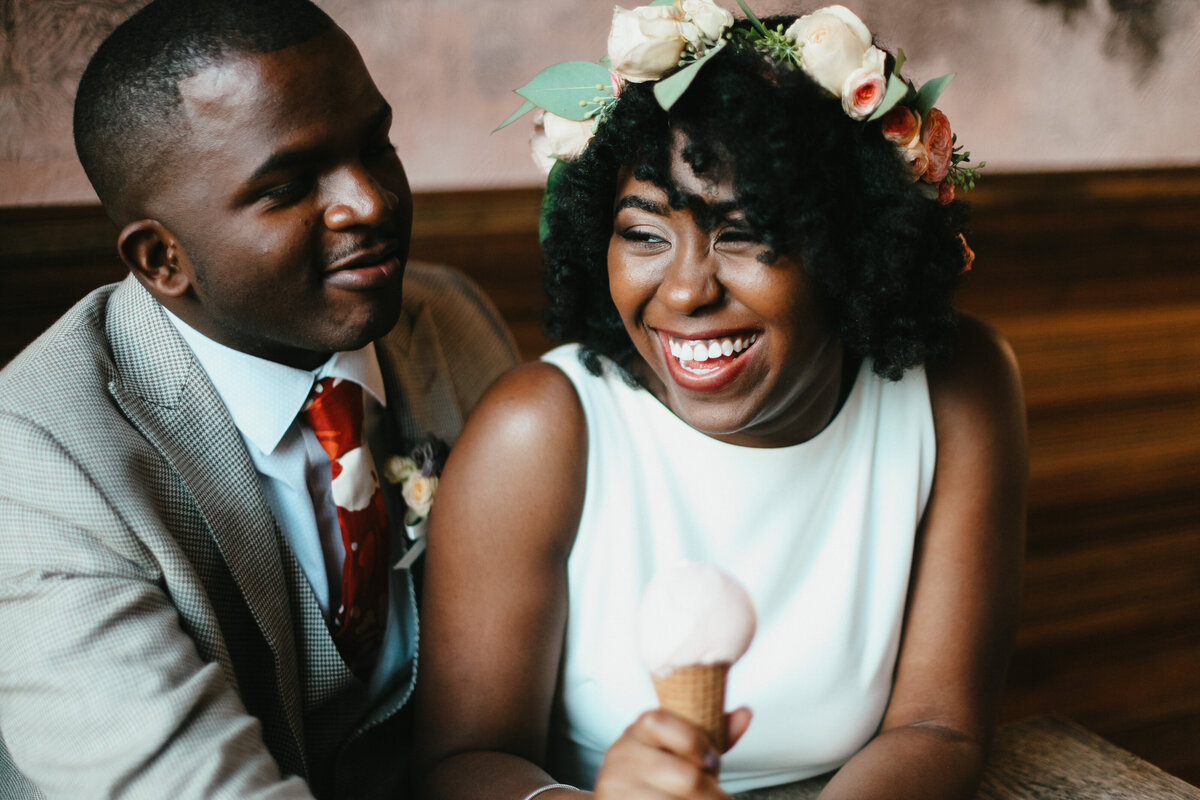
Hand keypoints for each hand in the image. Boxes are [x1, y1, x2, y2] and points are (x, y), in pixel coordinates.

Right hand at [593, 707, 751, 798]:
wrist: (619, 798)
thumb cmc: (655, 773)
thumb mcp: (680, 749)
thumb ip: (711, 735)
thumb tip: (744, 714)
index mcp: (640, 731)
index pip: (660, 722)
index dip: (694, 741)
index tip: (712, 761)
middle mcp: (623, 755)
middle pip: (684, 776)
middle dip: (711, 792)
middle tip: (718, 795)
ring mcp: (618, 786)